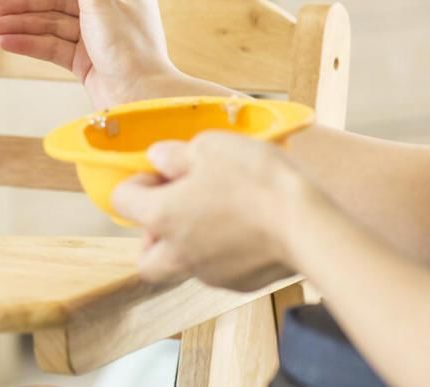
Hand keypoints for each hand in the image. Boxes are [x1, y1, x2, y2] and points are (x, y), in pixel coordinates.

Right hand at [0, 0, 181, 108]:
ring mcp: (96, 35)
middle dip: (22, 2)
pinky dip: (29, 43)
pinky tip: (5, 41)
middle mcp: (110, 8)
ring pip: (51, 23)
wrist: (140, 99)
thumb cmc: (131, 49)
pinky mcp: (85, 59)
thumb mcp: (103, 1)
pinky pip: (52, 45)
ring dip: (19, 24)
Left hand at [111, 131, 309, 290]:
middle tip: (178, 207)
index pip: (121, 201)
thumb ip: (175, 154)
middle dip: (153, 233)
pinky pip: (217, 269)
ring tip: (217, 214)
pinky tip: (245, 229)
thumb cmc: (256, 180)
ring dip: (187, 243)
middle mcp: (177, 252)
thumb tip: (159, 159)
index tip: (162, 171)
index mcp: (161, 216)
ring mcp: (207, 273)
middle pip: (145, 256)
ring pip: (181, 265)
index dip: (137, 182)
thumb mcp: (209, 146)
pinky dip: (221, 252)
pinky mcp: (238, 283)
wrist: (307, 224)